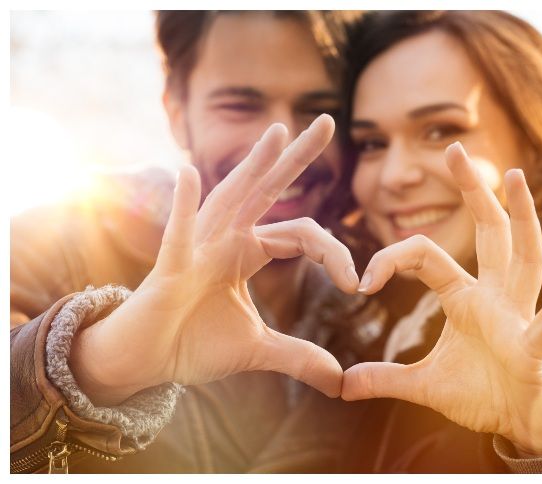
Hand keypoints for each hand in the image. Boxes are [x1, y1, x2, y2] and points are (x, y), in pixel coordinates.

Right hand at [70, 115, 358, 404]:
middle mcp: (226, 238)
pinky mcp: (171, 267)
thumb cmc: (193, 343)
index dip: (334, 254)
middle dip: (297, 158)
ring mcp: (198, 246)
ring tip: (278, 133)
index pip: (302, 234)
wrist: (146, 362)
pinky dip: (183, 206)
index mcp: (248, 250)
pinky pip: (178, 233)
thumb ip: (298, 356)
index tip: (357, 284)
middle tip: (328, 121)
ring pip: (230, 197)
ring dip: (253, 166)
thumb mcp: (257, 349)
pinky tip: (188, 173)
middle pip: (267, 190)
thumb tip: (339, 380)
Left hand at [342, 142, 541, 454]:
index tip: (362, 281)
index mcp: (466, 298)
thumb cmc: (483, 394)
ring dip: (521, 217)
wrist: (523, 425)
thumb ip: (385, 379)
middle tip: (454, 148)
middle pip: (488, 233)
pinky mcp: (535, 347)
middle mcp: (496, 296)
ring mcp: (519, 316)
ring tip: (513, 176)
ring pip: (524, 257)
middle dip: (473, 192)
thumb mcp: (425, 385)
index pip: (427, 256)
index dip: (392, 258)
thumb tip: (341, 386)